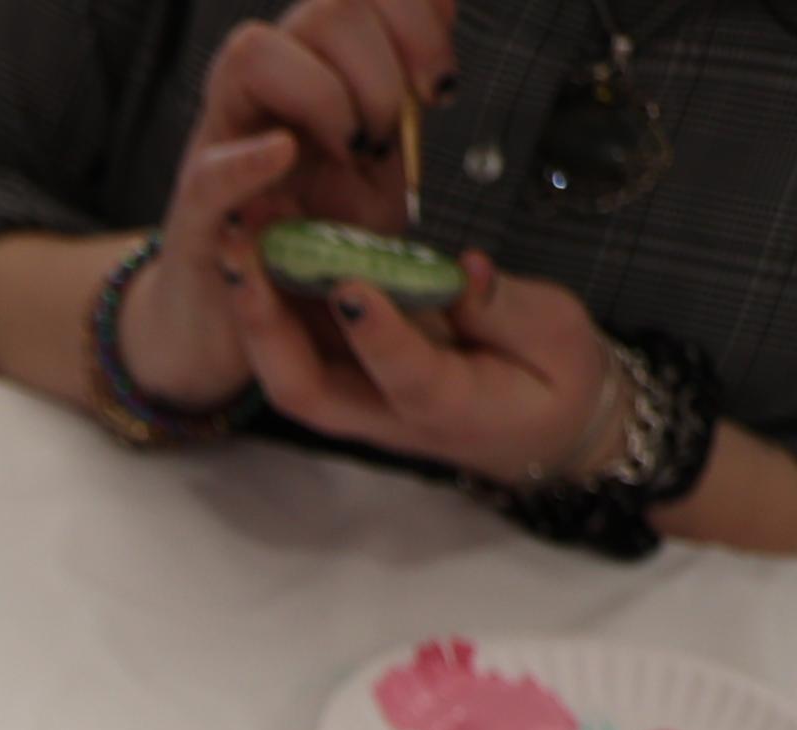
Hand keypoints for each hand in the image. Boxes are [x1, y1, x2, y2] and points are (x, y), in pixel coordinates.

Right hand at [119, 0, 458, 409]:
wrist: (237, 320)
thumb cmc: (309, 242)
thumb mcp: (377, 161)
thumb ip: (405, 86)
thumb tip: (446, 2)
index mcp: (312, 67)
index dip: (413, 15)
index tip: (438, 87)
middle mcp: (263, 87)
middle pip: (324, 9)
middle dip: (381, 70)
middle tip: (388, 140)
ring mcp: (223, 140)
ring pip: (255, 53)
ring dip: (325, 99)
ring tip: (348, 159)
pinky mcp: (197, 211)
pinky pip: (212, 167)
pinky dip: (248, 159)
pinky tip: (283, 158)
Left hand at [231, 251, 624, 486]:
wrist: (548, 428)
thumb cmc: (558, 380)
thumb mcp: (560, 338)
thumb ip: (507, 309)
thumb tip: (463, 271)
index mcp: (453, 406)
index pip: (407, 377)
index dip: (377, 334)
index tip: (350, 284)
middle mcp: (389, 413)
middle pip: (306, 389)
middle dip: (265, 324)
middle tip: (244, 251)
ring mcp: (361, 400)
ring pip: (288, 369)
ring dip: (254, 307)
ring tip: (237, 234)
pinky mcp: (351, 377)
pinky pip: (298, 347)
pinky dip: (271, 299)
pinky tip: (259, 241)